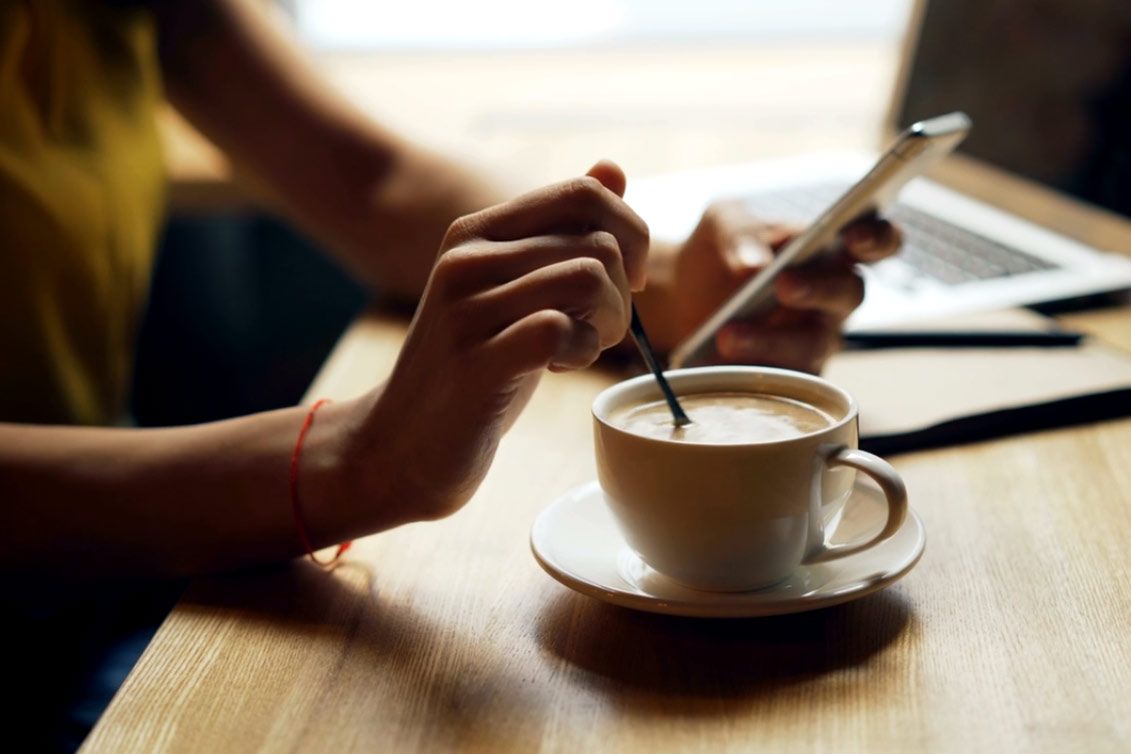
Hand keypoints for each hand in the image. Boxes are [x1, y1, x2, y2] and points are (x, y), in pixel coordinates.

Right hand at [339, 161, 648, 525]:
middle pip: (598, 243)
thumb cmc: (473, 367)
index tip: (629, 280)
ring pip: (587, 279)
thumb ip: (560, 233)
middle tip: (593, 333)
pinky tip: (557, 368)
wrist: (401, 445)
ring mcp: (465, 309)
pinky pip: (558, 329)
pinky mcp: (474, 363)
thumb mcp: (517, 290)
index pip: (583, 192)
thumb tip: (613, 168)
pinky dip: (580, 352)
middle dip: (622, 294)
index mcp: (477, 232)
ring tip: (577, 350)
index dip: (631, 233)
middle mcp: (466, 258)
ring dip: (606, 323)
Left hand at [635, 200, 900, 372]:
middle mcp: (834, 296)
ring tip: (727, 335)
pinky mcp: (791, 377)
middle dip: (819, 289)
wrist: (684, 294)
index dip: (877, 238)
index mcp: (832, 249)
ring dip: (772, 341)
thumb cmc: (720, 250)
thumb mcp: (722, 225)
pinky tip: (721, 365)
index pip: (878, 242)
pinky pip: (785, 383)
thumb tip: (753, 266)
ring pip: (813, 345)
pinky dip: (753, 372)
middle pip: (850, 293)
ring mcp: (816, 339)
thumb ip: (739, 234)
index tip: (854, 234)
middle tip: (783, 284)